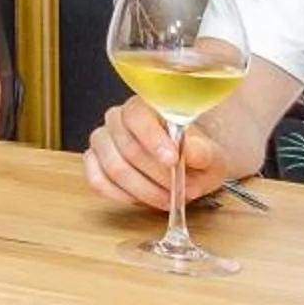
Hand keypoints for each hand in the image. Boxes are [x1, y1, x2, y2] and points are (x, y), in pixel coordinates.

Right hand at [82, 97, 230, 212]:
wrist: (188, 167)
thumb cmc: (195, 156)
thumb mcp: (210, 156)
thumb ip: (202, 152)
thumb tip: (189, 151)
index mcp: (145, 106)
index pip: (137, 117)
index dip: (152, 140)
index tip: (172, 161)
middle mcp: (117, 119)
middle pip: (127, 148)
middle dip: (156, 175)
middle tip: (178, 190)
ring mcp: (101, 141)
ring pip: (113, 168)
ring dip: (142, 190)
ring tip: (165, 197)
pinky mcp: (93, 162)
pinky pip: (97, 181)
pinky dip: (121, 195)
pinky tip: (141, 198)